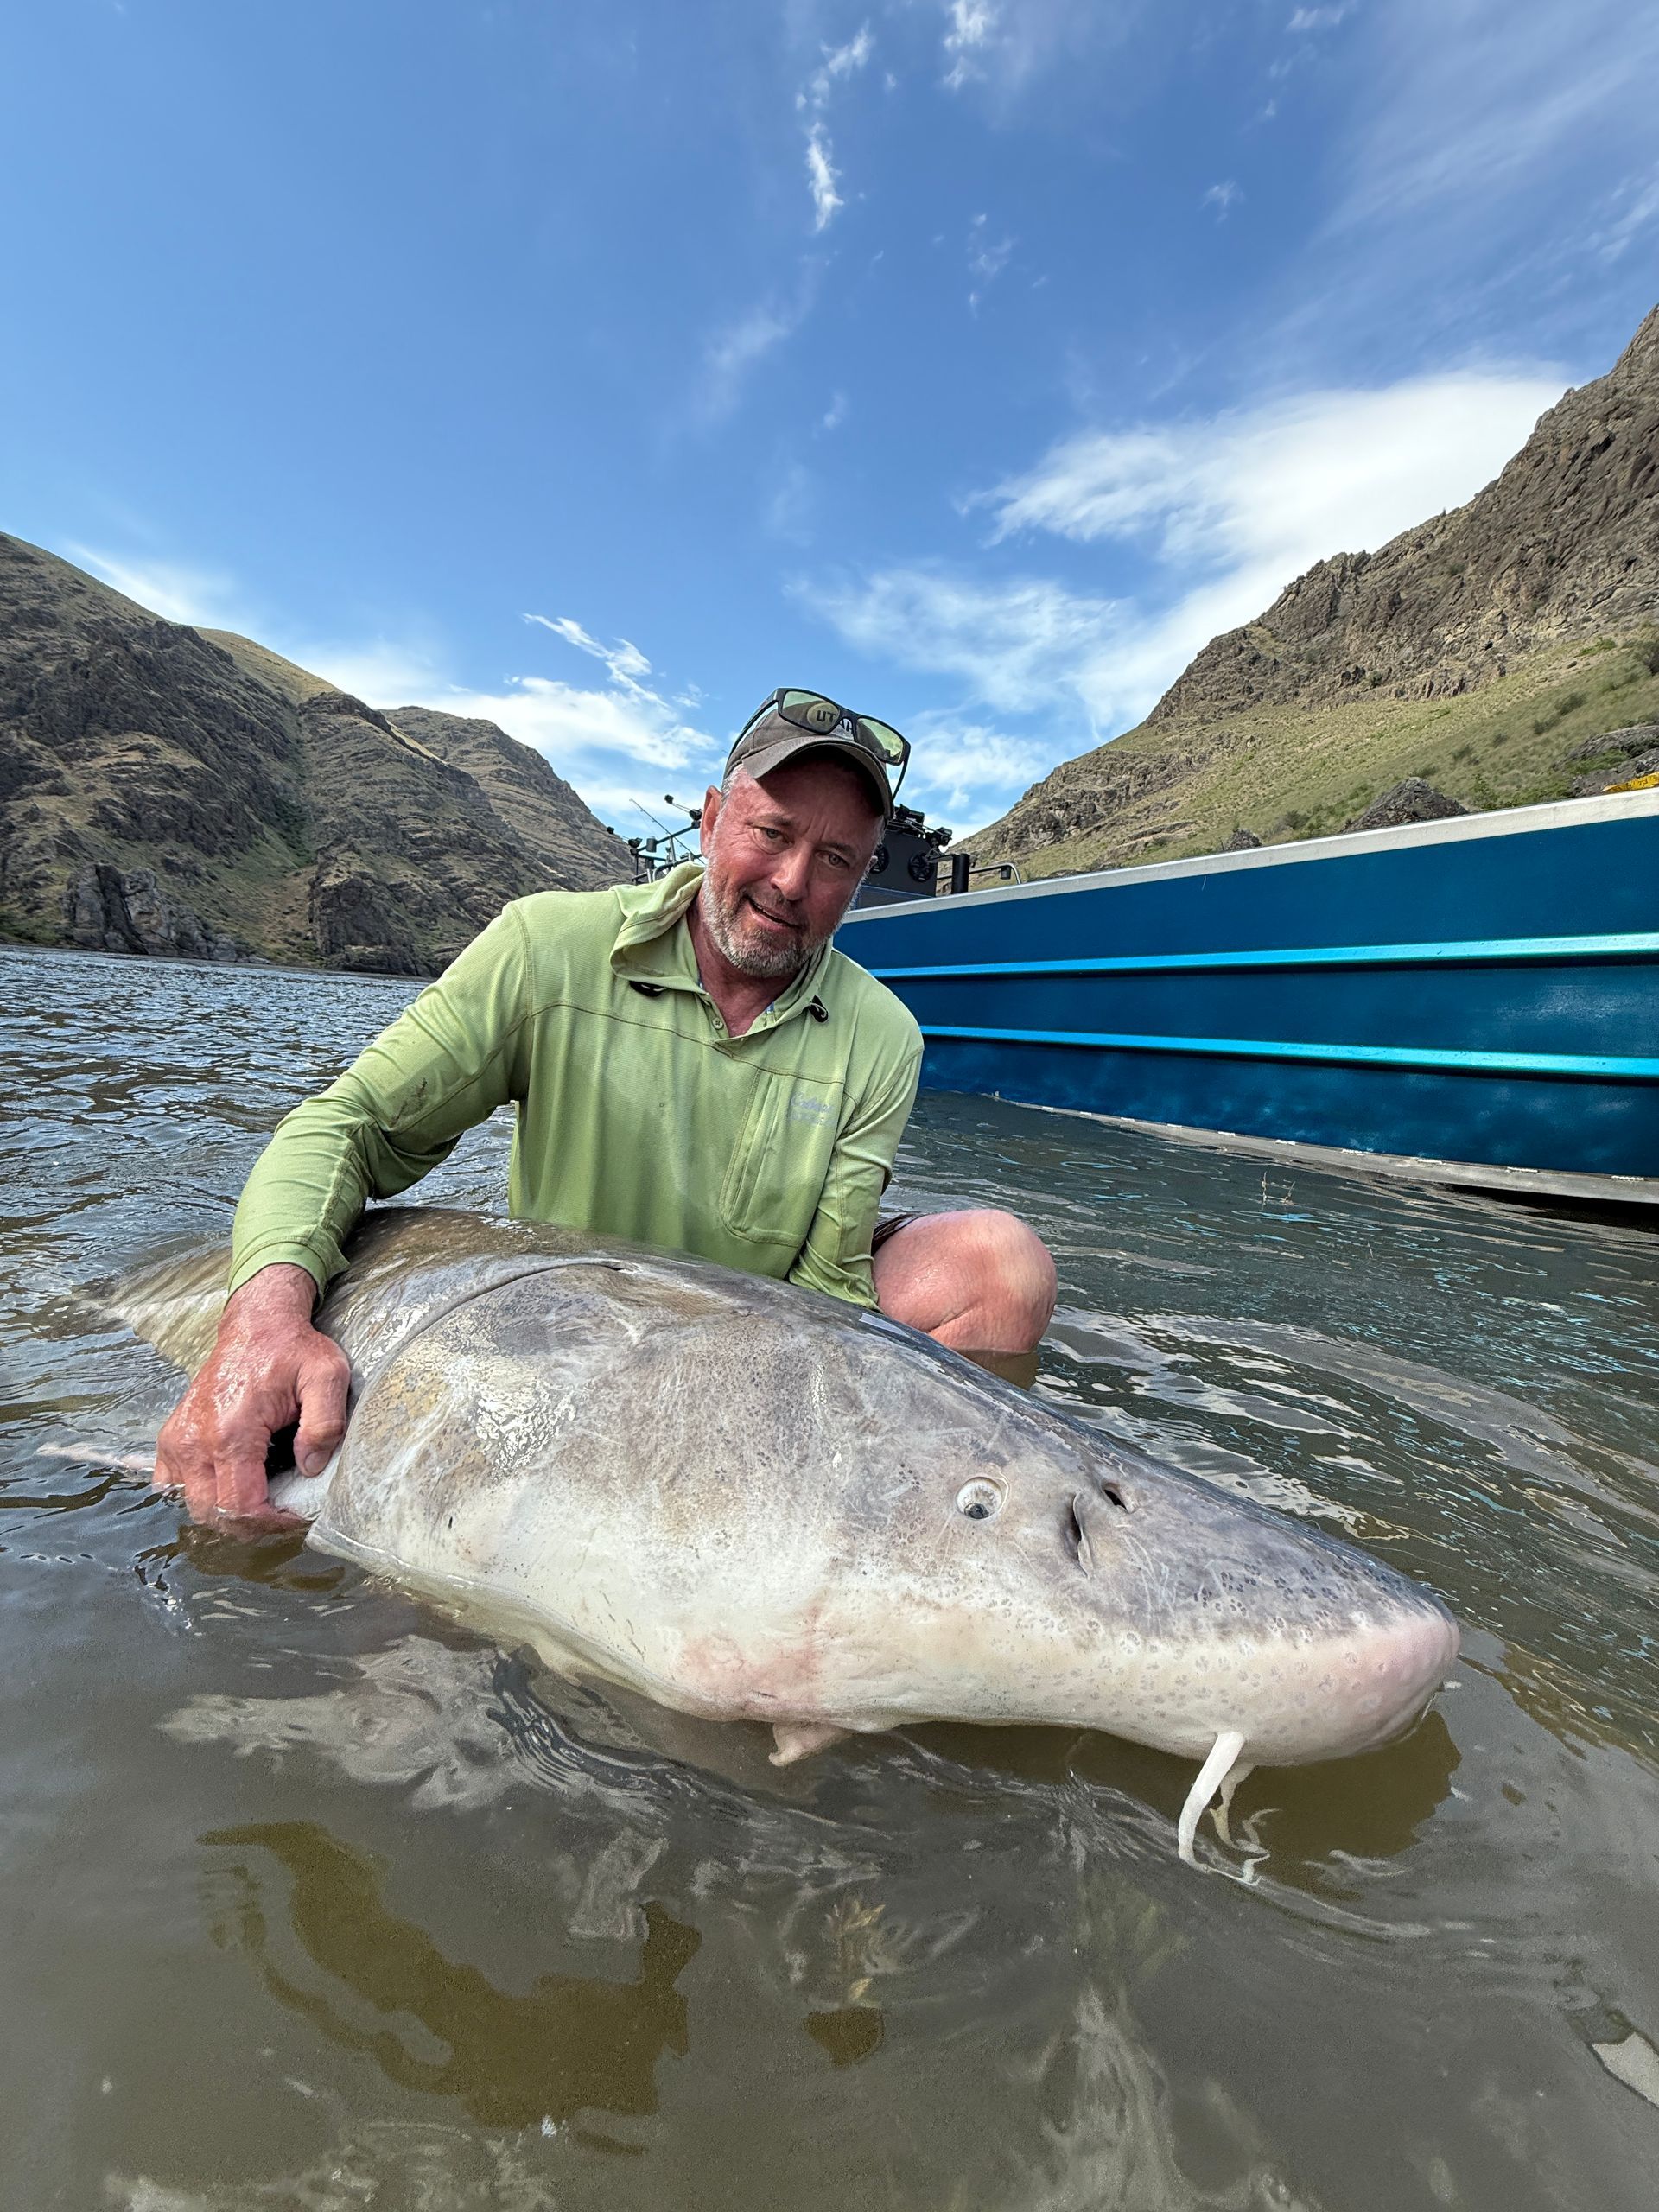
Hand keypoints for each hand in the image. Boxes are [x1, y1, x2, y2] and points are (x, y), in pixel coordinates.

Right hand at [153, 1263, 350, 1529]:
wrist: (256, 1324)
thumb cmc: (292, 1350)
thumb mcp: (326, 1375)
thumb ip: (325, 1423)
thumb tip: (310, 1468)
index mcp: (231, 1431)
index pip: (241, 1506)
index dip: (272, 1523)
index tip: (297, 1515)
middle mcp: (194, 1440)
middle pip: (213, 1514)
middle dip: (251, 1525)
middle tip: (283, 1511)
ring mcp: (176, 1439)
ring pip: (192, 1504)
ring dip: (226, 1512)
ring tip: (262, 1498)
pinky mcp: (171, 1436)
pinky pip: (172, 1486)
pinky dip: (199, 1494)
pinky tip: (231, 1483)